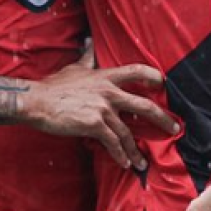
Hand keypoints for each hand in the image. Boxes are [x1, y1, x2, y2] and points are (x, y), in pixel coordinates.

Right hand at [28, 56, 175, 169]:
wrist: (36, 101)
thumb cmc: (53, 86)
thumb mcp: (74, 68)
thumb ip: (87, 60)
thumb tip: (90, 47)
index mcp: (107, 76)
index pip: (138, 71)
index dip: (154, 77)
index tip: (163, 86)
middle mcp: (109, 92)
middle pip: (145, 105)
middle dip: (163, 119)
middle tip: (174, 128)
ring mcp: (103, 109)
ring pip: (128, 132)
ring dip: (136, 149)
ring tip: (142, 161)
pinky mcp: (94, 124)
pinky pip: (113, 143)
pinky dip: (120, 155)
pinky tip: (124, 163)